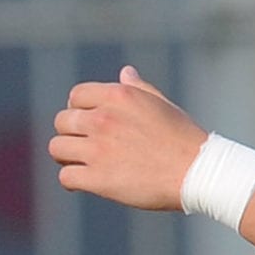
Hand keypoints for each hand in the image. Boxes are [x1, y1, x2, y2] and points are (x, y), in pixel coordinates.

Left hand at [49, 65, 206, 211]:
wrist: (197, 172)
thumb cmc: (183, 138)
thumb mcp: (161, 104)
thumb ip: (138, 88)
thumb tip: (125, 72)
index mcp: (117, 96)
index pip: (75, 96)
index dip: (78, 110)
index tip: (87, 123)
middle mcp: (103, 119)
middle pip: (62, 121)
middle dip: (70, 133)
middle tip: (81, 146)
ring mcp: (98, 149)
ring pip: (57, 148)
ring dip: (66, 156)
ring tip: (79, 163)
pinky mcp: (98, 178)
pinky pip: (66, 176)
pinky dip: (71, 180)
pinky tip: (82, 182)